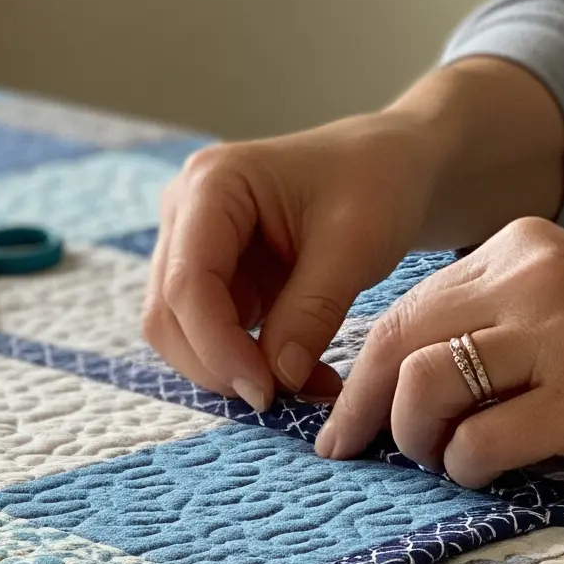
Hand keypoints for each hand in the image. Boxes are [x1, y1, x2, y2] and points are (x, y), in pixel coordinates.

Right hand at [144, 59, 563, 411]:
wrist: (396, 165)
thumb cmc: (379, 182)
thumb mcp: (357, 243)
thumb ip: (312, 311)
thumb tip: (277, 379)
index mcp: (211, 185)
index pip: (187, 283)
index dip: (217, 346)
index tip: (266, 391)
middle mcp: (184, 213)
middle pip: (167, 314)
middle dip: (217, 364)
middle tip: (282, 398)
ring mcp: (192, 246)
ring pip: (179, 332)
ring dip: (231, 370)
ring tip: (303, 386)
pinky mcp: (213, 277)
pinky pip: (210, 335)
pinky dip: (247, 363)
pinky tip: (299, 372)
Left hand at [314, 217, 563, 485]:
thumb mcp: (542, 311)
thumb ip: (472, 327)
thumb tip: (372, 391)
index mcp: (519, 248)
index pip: (403, 313)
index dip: (358, 380)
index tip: (338, 428)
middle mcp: (539, 279)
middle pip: (400, 347)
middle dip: (370, 413)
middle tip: (374, 451)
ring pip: (426, 387)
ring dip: (420, 439)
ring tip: (447, 456)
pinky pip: (479, 442)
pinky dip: (468, 466)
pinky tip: (488, 469)